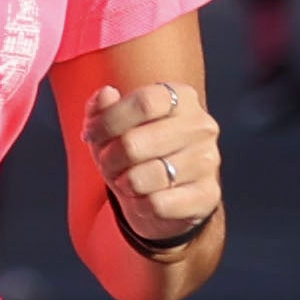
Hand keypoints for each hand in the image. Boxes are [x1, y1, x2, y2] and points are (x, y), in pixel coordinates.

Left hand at [84, 76, 222, 244]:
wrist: (162, 194)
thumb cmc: (133, 151)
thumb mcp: (110, 127)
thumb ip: (101, 107)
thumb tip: (107, 94)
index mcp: (182, 99)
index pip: (144, 103)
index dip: (108, 121)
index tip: (90, 134)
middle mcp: (202, 126)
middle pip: (134, 143)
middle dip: (108, 158)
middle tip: (107, 163)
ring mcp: (209, 161)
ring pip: (143, 177)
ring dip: (124, 183)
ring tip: (127, 181)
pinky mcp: (209, 195)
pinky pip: (158, 204)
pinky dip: (140, 205)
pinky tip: (145, 199)